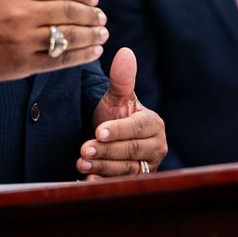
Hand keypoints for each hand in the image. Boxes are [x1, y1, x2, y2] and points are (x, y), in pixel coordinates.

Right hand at [0, 0, 106, 82]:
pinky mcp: (22, 64)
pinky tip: (91, 52)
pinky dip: (80, 57)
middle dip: (90, 14)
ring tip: (101, 33)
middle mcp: (21, 15)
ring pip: (68, 37)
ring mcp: (23, 41)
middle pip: (68, 12)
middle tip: (101, 15)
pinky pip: (59, 60)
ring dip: (90, 35)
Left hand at [77, 47, 166, 179]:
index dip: (118, 130)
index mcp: (154, 124)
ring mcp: (148, 166)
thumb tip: (125, 52)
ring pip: (125, 169)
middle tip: (83, 150)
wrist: (111, 135)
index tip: (98, 131)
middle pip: (131, 151)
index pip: (136, 128)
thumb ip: (121, 79)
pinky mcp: (137, 182)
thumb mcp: (116, 97)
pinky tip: (87, 181)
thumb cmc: (115, 113)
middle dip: (106, 151)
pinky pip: (121, 184)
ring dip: (102, 168)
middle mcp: (157, 147)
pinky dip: (103, 183)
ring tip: (80, 163)